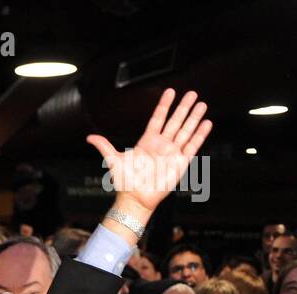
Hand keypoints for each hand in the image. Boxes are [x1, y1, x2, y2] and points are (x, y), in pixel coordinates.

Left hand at [87, 88, 212, 220]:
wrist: (135, 199)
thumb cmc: (125, 181)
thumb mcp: (113, 160)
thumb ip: (104, 146)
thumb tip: (89, 137)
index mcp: (147, 141)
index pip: (158, 118)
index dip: (164, 105)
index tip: (171, 91)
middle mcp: (161, 144)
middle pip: (175, 121)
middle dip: (183, 107)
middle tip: (192, 93)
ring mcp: (172, 152)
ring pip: (185, 131)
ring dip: (194, 118)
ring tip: (202, 104)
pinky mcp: (181, 162)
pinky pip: (192, 146)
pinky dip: (200, 135)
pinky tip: (206, 123)